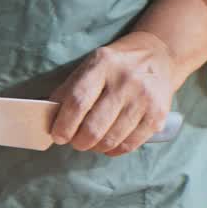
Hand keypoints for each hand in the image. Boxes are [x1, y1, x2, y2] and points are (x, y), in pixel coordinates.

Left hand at [49, 32, 175, 156]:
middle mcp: (126, 81)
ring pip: (111, 139)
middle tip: (75, 142)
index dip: (63, 125)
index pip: (77, 102)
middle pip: (94, 126)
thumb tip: (48, 120)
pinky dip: (114, 150)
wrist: (157, 57)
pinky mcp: (158, 115)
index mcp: (102, 65)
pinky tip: (108, 145)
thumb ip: (67, 91)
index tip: (58, 136)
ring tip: (91, 143)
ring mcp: (144, 98)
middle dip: (79, 141)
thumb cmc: (113, 67)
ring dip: (95, 147)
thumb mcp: (88, 67)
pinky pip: (130, 144)